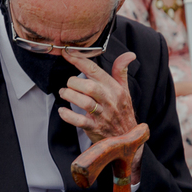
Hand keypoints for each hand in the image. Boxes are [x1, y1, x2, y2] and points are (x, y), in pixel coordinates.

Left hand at [57, 52, 142, 180]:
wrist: (128, 137)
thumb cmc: (122, 111)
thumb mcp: (124, 90)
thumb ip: (121, 71)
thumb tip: (129, 55)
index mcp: (114, 88)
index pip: (95, 70)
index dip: (79, 60)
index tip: (67, 53)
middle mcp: (109, 100)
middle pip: (89, 87)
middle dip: (74, 82)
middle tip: (69, 84)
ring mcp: (102, 115)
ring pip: (84, 102)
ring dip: (69, 96)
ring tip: (64, 93)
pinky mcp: (95, 128)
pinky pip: (80, 121)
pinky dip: (68, 115)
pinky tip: (62, 110)